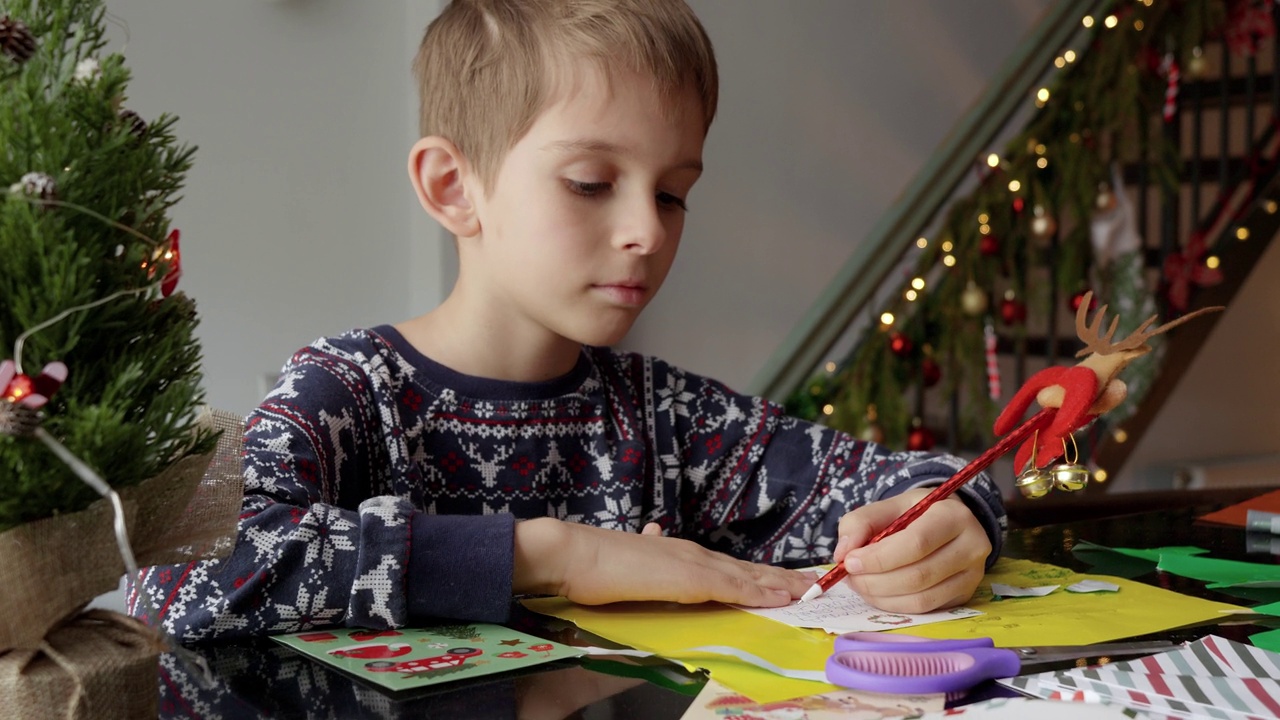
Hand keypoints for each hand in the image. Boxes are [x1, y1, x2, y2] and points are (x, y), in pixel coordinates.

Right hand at [513, 517, 811, 606]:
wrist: (576, 554)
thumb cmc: (595, 564)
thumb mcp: (628, 562)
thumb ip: (645, 554)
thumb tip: (652, 537)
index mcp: (678, 553)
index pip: (726, 565)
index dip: (755, 573)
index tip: (780, 578)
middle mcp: (691, 553)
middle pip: (745, 567)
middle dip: (779, 576)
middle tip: (810, 582)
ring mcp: (691, 564)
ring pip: (746, 575)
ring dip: (779, 583)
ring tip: (808, 590)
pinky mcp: (688, 578)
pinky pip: (733, 586)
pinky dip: (760, 591)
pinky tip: (781, 597)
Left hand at [832, 487, 989, 613]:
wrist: (944, 522)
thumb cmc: (913, 513)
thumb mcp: (886, 507)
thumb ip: (859, 523)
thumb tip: (844, 554)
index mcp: (953, 515)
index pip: (916, 543)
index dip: (879, 558)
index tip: (850, 562)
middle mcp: (971, 546)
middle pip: (919, 575)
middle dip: (875, 581)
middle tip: (850, 577)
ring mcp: (972, 575)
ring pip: (922, 598)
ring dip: (881, 597)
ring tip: (860, 584)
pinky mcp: (964, 596)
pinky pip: (925, 609)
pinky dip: (894, 605)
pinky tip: (878, 593)